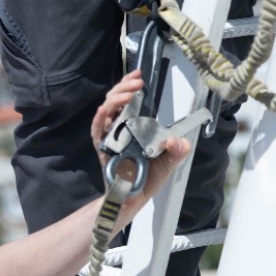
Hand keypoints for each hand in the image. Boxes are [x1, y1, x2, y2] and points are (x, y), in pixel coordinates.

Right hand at [91, 69, 190, 203]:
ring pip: (106, 110)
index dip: (131, 85)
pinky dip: (100, 119)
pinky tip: (104, 110)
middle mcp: (120, 128)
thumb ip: (178, 150)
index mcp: (135, 126)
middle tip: (136, 82)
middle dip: (125, 87)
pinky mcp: (102, 148)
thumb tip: (177, 140)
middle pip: (117, 100)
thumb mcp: (170, 162)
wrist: (133, 199)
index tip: (139, 76)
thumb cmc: (147, 178)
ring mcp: (110, 137)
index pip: (130, 99)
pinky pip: (97, 130)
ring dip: (115, 99)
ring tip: (127, 94)